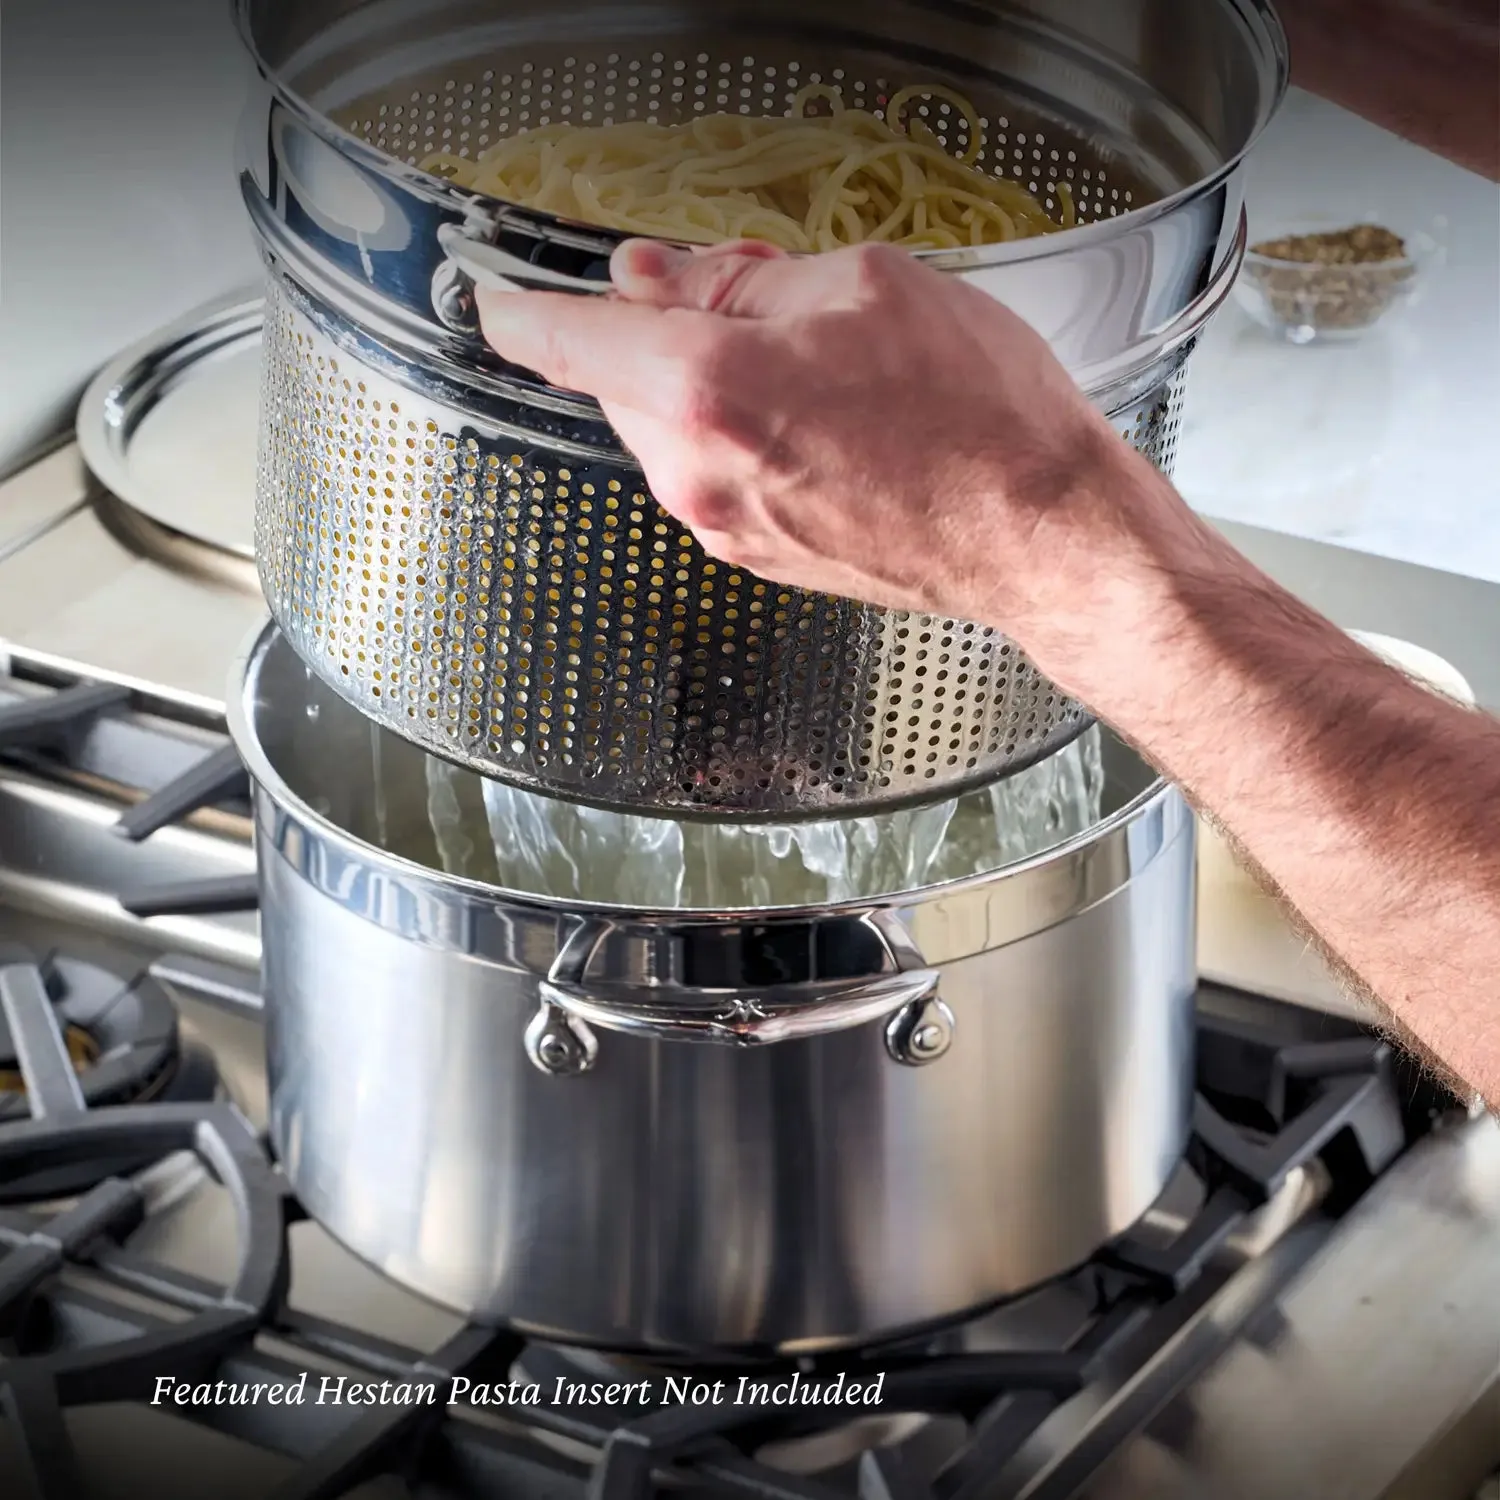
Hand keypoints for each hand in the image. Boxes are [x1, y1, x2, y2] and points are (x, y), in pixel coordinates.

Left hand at [475, 239, 1175, 680]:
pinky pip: (711, 471)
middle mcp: (697, 471)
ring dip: (707, 380)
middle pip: (621, 377)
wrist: (1037, 536)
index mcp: (708, 387)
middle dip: (662, 326)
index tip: (495, 296)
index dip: (518, 308)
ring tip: (816, 364)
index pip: (562, 339)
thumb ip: (732, 276)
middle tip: (752, 294)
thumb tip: (651, 277)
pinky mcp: (754, 555)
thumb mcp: (860, 287)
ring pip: (667, 425)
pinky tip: (823, 418)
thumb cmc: (977, 417)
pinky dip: (738, 431)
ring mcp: (722, 524)